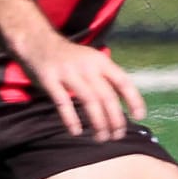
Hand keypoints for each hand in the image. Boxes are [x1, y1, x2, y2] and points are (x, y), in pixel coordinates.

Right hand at [14, 33, 147, 140]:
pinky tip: (76, 132)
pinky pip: (63, 102)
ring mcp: (68, 72)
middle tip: (117, 135)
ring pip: (89, 101)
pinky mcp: (50, 79)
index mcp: (100, 61)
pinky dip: (71, 119)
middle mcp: (87, 66)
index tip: (139, 116)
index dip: (133, 99)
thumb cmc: (69, 57)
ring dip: (98, 122)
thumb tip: (125, 104)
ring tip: (101, 138)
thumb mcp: (91, 60)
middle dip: (115, 119)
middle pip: (107, 95)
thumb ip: (105, 77)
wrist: (37, 40)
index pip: (122, 81)